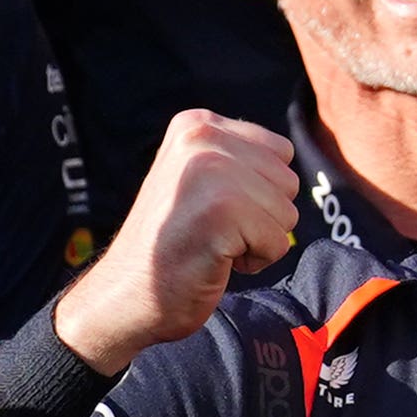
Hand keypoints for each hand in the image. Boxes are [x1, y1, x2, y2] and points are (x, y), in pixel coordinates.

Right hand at [51, 107, 297, 369]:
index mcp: (197, 124)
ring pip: (287, 213)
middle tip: (212, 230)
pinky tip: (215, 259)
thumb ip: (237, 158)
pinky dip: (255, 261)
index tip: (213, 207)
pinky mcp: (221, 211)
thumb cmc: (172, 242)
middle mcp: (203, 138)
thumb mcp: (197, 178)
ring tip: (212, 242)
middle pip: (288, 182)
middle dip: (262, 216)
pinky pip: (278, 243)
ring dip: (259, 240)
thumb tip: (287, 160)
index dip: (260, 191)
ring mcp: (211, 172)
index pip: (281, 153)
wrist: (127, 293)